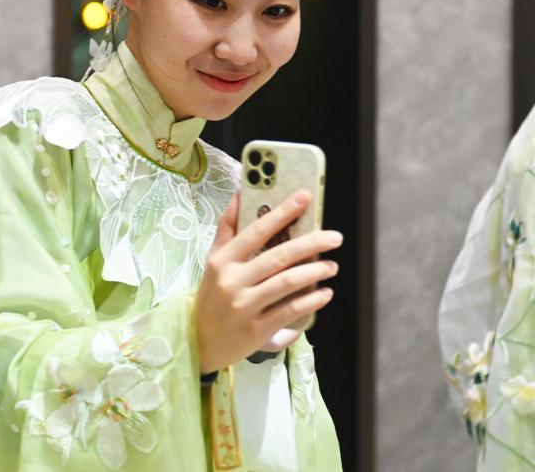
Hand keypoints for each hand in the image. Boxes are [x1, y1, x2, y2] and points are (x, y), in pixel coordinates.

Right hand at [195, 190, 341, 373]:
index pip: (256, 230)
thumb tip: (240, 192)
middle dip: (311, 244)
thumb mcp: (213, 260)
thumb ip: (228, 227)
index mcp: (223, 260)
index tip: (305, 197)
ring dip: (315, 272)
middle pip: (278, 257)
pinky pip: (289, 311)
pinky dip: (311, 301)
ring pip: (286, 283)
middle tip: (335, 237)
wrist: (199, 342)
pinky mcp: (256, 330)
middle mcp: (232, 282)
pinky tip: (325, 293)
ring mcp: (244, 307)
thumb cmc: (213, 295)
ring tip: (332, 266)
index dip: (282, 212)